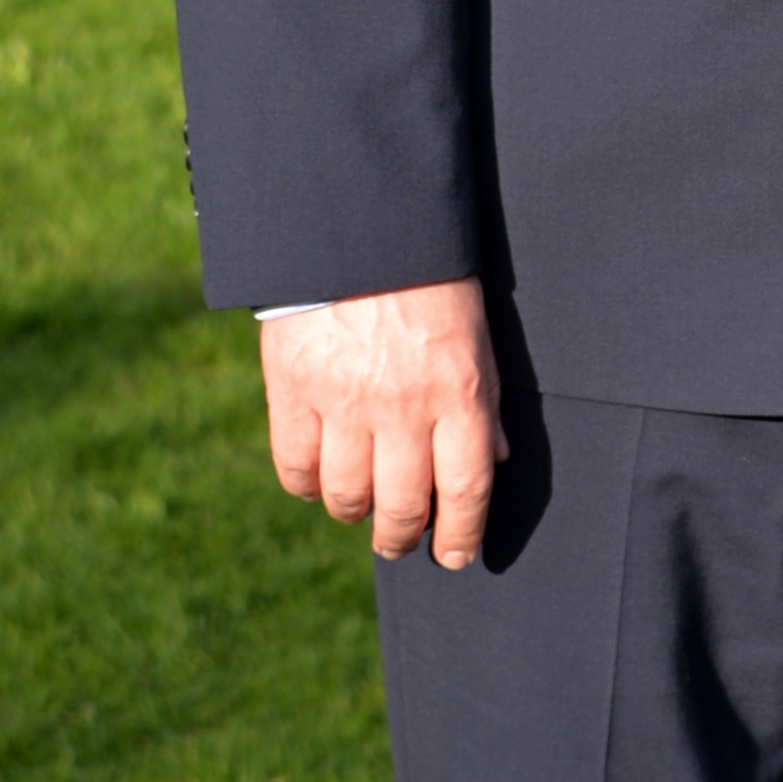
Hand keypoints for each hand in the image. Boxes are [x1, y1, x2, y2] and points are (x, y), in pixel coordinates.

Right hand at [260, 279, 506, 569]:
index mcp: (459, 391)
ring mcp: (343, 401)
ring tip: (360, 508)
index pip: (466, 489)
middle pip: (403, 506)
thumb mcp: (473, 335)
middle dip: (403, 538)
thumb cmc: (425, 280)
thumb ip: (482, 403)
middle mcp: (403, 406)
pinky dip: (307, 486)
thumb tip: (491, 462)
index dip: (461, 534)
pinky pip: (296, 468)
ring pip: (347, 496)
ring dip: (355, 514)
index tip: (455, 556)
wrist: (356, 224)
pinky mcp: (291, 389)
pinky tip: (319, 481)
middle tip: (399, 543)